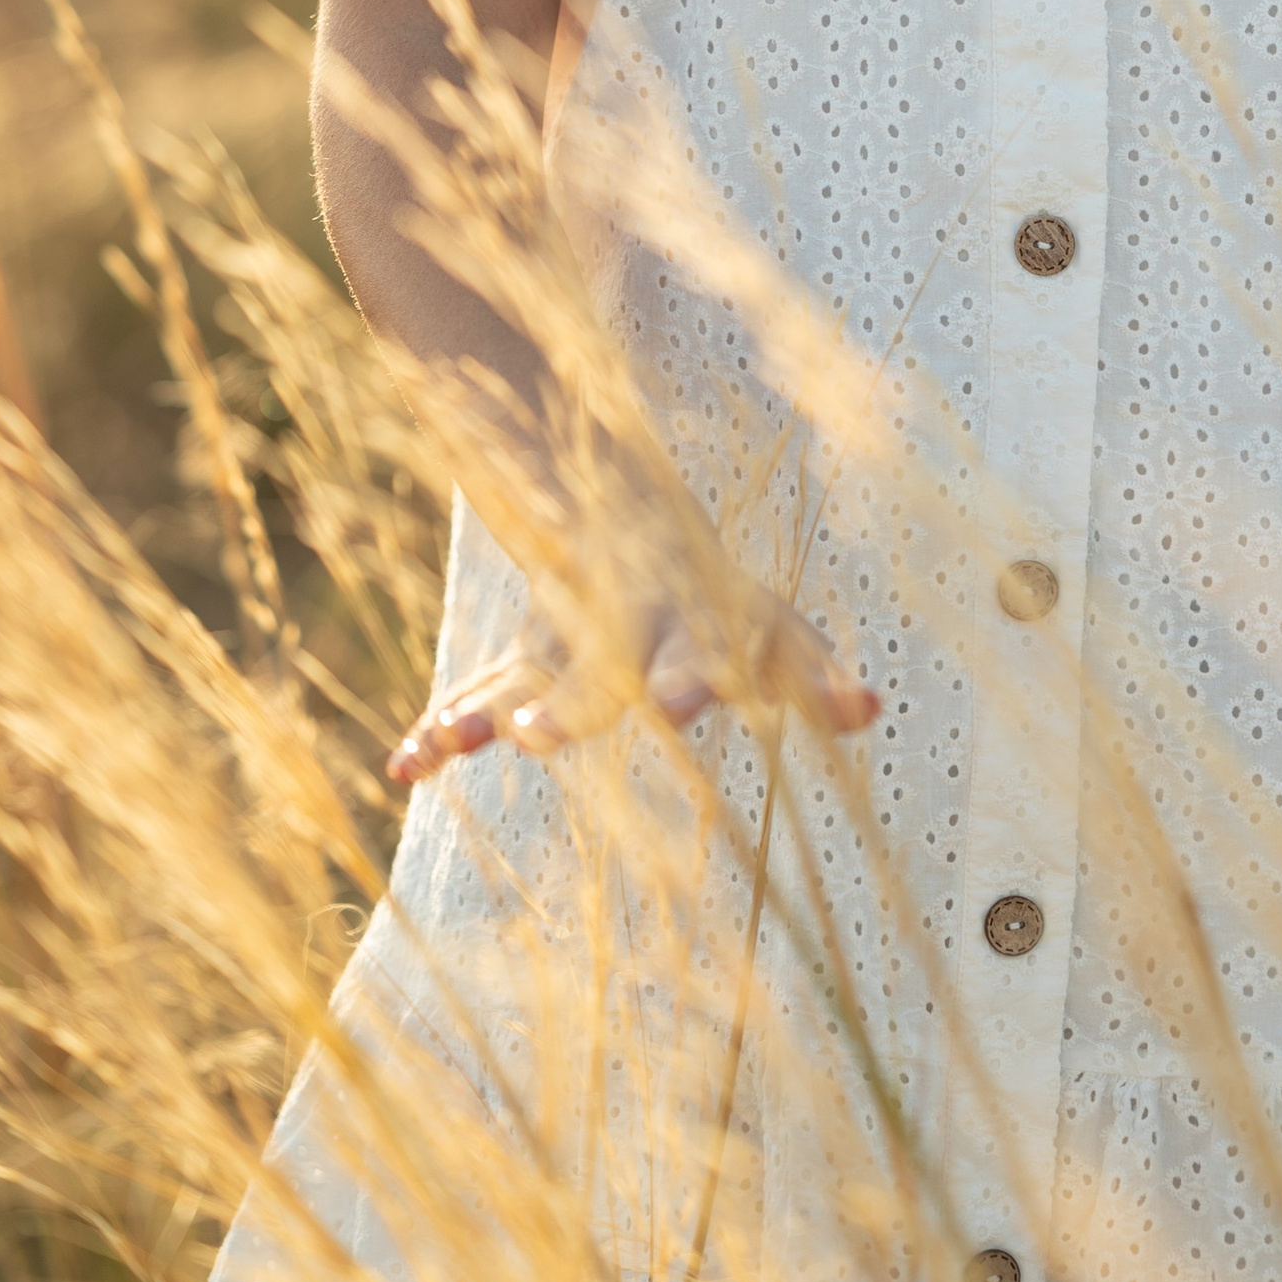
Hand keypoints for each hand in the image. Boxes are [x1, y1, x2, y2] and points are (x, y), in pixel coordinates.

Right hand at [389, 586, 877, 781]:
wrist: (626, 513)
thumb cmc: (717, 600)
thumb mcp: (771, 632)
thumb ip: (816, 673)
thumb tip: (872, 708)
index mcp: (690, 624)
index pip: (703, 647)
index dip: (696, 675)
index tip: (682, 705)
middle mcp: (622, 628)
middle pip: (600, 668)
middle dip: (578, 703)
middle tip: (548, 738)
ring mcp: (563, 643)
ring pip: (523, 677)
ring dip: (493, 711)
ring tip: (468, 743)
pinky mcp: (521, 664)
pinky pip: (476, 695)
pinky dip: (441, 728)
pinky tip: (410, 767)